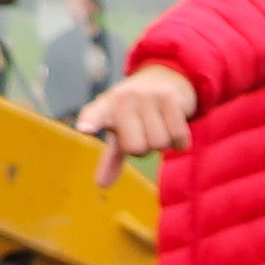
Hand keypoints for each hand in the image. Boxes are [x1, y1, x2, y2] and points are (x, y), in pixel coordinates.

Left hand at [74, 64, 200, 163]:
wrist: (166, 78)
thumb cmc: (137, 112)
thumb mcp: (121, 131)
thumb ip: (111, 158)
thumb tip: (101, 186)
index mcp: (105, 108)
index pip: (95, 115)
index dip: (91, 122)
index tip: (85, 129)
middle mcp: (123, 99)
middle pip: (137, 149)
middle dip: (145, 149)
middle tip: (146, 132)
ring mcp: (146, 96)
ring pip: (159, 144)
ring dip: (164, 143)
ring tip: (160, 126)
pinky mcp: (169, 97)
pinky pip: (177, 136)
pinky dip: (180, 141)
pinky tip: (174, 126)